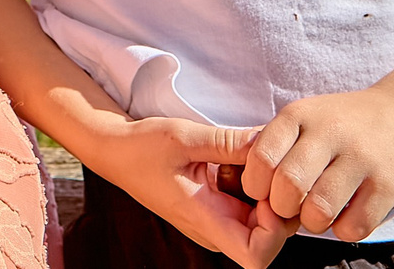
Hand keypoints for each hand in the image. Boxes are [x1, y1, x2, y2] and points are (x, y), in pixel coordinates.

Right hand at [95, 118, 296, 268]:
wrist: (116, 151)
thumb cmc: (143, 147)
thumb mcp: (185, 137)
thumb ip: (230, 143)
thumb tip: (270, 142)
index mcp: (203, 219)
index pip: (256, 257)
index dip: (274, 232)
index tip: (266, 194)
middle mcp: (214, 228)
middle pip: (269, 237)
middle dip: (277, 202)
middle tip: (265, 166)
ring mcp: (216, 219)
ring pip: (263, 218)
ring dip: (265, 189)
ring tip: (244, 158)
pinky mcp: (217, 207)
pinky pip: (249, 203)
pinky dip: (253, 181)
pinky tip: (235, 158)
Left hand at [242, 86, 393, 241]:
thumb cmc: (343, 124)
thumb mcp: (305, 117)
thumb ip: (275, 144)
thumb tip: (239, 182)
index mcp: (301, 116)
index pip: (261, 157)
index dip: (256, 185)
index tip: (264, 191)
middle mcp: (331, 133)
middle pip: (288, 187)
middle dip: (282, 208)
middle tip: (290, 207)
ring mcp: (362, 159)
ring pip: (319, 211)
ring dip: (312, 222)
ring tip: (316, 213)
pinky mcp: (389, 185)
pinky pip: (353, 226)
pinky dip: (342, 230)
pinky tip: (345, 215)